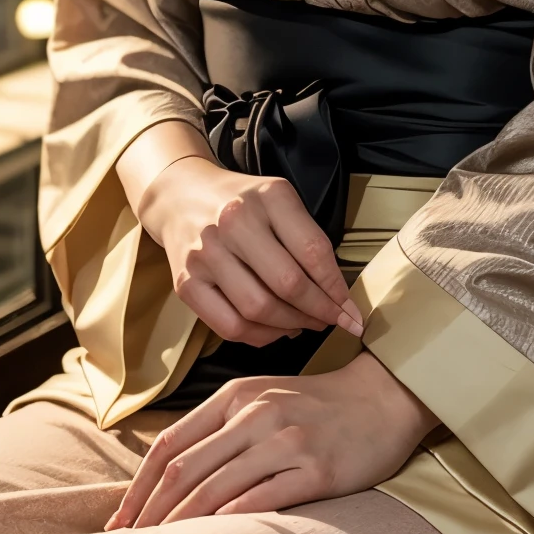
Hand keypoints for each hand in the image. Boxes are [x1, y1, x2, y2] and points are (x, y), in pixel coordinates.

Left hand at [105, 354, 438, 527]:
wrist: (385, 398)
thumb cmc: (317, 407)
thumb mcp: (264, 401)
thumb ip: (222, 429)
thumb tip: (171, 476)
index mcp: (236, 396)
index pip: (170, 444)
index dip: (138, 486)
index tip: (118, 520)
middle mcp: (255, 414)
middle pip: (185, 468)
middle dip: (150, 512)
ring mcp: (286, 441)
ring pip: (216, 487)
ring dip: (180, 524)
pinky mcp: (316, 469)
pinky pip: (261, 500)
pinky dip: (227, 523)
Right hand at [133, 152, 363, 347]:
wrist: (181, 197)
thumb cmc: (242, 204)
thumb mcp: (280, 201)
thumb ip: (307, 239)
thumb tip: (336, 296)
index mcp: (267, 197)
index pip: (313, 251)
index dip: (337, 289)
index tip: (351, 310)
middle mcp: (233, 222)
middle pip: (288, 284)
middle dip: (319, 312)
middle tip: (333, 321)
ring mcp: (205, 254)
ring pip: (259, 309)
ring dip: (291, 325)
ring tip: (304, 324)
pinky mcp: (186, 283)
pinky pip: (230, 326)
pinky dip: (260, 336)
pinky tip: (274, 329)